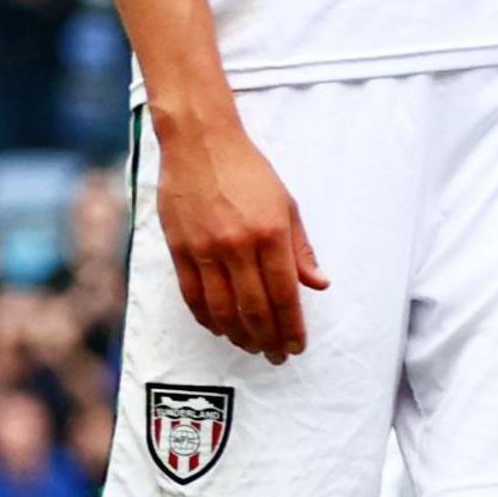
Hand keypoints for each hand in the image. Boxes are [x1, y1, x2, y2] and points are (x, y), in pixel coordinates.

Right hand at [153, 120, 327, 361]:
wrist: (199, 141)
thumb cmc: (246, 169)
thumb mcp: (285, 203)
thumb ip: (301, 249)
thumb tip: (318, 284)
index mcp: (270, 233)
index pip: (284, 296)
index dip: (292, 328)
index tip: (296, 346)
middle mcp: (238, 245)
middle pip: (255, 309)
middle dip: (268, 340)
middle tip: (275, 355)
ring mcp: (205, 248)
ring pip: (222, 310)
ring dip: (238, 335)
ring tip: (250, 346)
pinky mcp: (179, 247)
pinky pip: (192, 295)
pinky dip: (207, 318)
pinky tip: (219, 326)